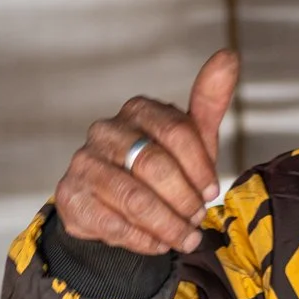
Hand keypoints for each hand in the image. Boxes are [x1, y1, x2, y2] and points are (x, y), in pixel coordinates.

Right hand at [54, 51, 238, 255]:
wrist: (115, 205)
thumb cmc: (163, 166)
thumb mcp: (192, 138)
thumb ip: (209, 101)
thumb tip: (228, 56)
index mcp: (138, 110)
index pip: (177, 131)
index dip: (200, 167)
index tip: (212, 190)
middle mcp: (106, 131)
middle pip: (154, 165)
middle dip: (184, 198)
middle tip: (198, 218)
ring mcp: (83, 163)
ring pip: (133, 198)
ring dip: (167, 224)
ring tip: (185, 237)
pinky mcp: (70, 197)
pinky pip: (111, 223)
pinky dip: (142, 239)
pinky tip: (157, 243)